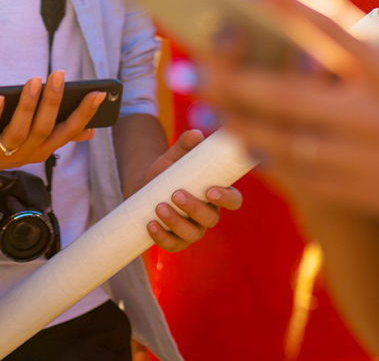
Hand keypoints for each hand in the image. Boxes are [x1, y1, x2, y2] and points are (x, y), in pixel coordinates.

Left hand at [0, 70, 106, 187]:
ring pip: (19, 131)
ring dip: (27, 106)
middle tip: (59, 74)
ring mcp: (2, 154)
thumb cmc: (3, 147)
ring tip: (34, 81)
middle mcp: (26, 153)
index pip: (69, 131)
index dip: (85, 114)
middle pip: (44, 128)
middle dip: (53, 101)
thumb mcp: (33, 144)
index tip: (98, 93)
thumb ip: (57, 136)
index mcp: (42, 148)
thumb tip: (89, 131)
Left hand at [142, 129, 243, 251]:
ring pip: (192, 234)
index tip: (210, 190)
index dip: (226, 198)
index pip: (233, 200)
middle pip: (211, 219)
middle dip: (194, 208)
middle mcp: (208, 215)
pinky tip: (151, 224)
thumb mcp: (175, 156)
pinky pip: (173, 245)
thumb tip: (196, 134)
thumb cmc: (168, 170)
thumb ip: (185, 144)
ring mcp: (193, 230)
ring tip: (159, 207)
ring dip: (176, 223)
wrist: (144, 186)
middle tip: (176, 194)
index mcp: (216, 195)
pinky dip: (162, 237)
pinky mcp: (175, 241)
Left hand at [200, 0, 378, 273]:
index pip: (332, 29)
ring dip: (235, 122)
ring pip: (281, 140)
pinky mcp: (364, 192)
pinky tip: (241, 146)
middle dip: (229, 76)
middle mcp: (373, 116)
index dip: (288, 2)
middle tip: (186, 61)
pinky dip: (267, 161)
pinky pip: (301, 178)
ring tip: (199, 106)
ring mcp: (363, 159)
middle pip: (284, 93)